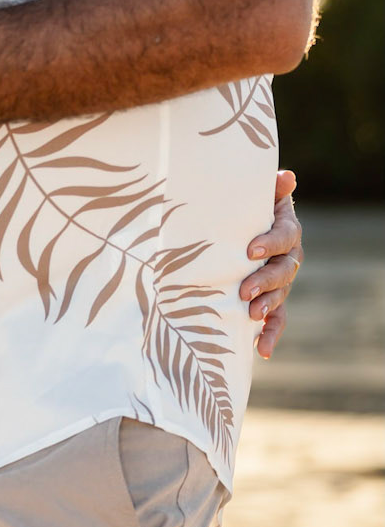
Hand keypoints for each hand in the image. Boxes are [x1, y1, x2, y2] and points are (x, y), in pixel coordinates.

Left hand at [239, 169, 301, 360]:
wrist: (238, 228)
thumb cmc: (244, 208)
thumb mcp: (253, 195)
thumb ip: (268, 187)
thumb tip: (287, 176)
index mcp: (285, 230)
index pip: (285, 236)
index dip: (270, 243)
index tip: (250, 250)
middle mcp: (288, 257)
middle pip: (285, 270)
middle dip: (266, 281)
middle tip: (245, 290)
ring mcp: (280, 281)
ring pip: (281, 296)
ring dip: (268, 307)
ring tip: (251, 315)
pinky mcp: (270, 300)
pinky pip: (276, 320)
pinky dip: (271, 335)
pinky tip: (262, 350)